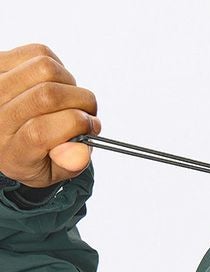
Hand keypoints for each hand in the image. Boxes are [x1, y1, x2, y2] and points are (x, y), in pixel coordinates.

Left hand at [0, 42, 100, 187]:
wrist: (8, 134)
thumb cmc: (36, 154)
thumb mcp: (53, 171)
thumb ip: (70, 164)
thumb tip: (81, 149)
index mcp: (10, 151)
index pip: (41, 131)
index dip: (76, 124)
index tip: (91, 126)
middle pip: (48, 96)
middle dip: (82, 102)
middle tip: (87, 112)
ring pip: (46, 69)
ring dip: (70, 82)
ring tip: (70, 98)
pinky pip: (39, 53)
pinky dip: (59, 66)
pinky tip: (56, 83)